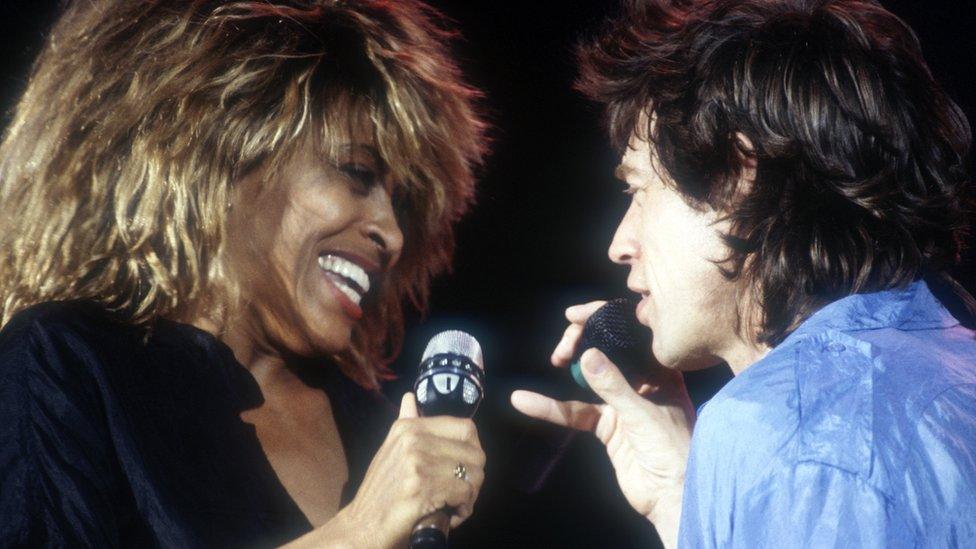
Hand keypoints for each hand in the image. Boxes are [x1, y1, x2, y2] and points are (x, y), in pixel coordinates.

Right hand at [335, 393, 485, 547]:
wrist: (362, 525)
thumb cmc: (380, 492)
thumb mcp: (390, 450)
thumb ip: (406, 423)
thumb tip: (410, 398)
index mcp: (409, 427)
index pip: (466, 428)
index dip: (473, 450)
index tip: (465, 468)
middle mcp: (414, 439)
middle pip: (474, 453)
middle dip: (475, 477)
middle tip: (462, 493)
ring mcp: (417, 462)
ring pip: (472, 475)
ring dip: (470, 496)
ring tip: (456, 505)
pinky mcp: (422, 488)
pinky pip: (464, 494)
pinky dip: (463, 509)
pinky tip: (451, 516)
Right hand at [511, 302, 693, 545]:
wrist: (673, 497)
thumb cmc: (673, 451)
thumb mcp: (643, 415)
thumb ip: (613, 385)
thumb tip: (586, 354)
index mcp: (661, 372)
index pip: (630, 334)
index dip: (604, 319)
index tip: (575, 315)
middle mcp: (642, 383)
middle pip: (607, 351)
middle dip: (583, 341)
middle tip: (564, 345)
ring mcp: (623, 403)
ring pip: (589, 378)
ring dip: (569, 368)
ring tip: (553, 359)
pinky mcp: (607, 426)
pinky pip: (576, 412)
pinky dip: (552, 408)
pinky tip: (527, 401)